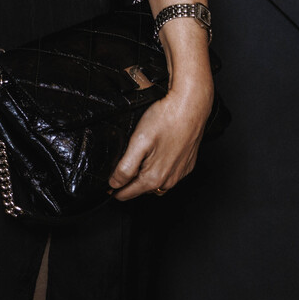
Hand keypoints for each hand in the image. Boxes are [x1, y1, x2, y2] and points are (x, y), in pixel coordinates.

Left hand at [108, 79, 213, 200]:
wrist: (191, 105)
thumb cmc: (166, 119)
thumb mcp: (138, 142)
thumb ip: (125, 167)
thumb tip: (115, 184)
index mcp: (153, 177)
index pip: (127, 194)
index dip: (114, 189)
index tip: (107, 185)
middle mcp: (168, 180)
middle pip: (141, 190)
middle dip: (130, 182)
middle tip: (121, 168)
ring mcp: (179, 173)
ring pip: (156, 184)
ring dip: (145, 177)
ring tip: (138, 161)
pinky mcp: (187, 165)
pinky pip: (170, 174)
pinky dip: (160, 169)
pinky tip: (157, 154)